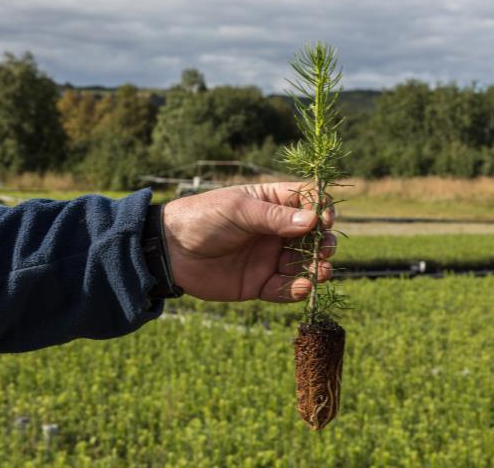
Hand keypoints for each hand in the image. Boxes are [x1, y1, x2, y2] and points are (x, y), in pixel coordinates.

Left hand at [162, 182, 335, 301]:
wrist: (169, 251)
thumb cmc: (203, 218)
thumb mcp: (239, 211)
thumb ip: (274, 218)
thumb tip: (313, 221)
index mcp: (272, 203)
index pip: (308, 202)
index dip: (321, 210)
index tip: (324, 221)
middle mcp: (275, 231)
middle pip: (312, 237)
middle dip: (323, 244)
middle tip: (324, 251)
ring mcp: (268, 258)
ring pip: (303, 265)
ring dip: (316, 269)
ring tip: (321, 272)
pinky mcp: (259, 283)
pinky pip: (284, 289)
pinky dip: (296, 290)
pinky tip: (302, 288)